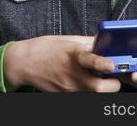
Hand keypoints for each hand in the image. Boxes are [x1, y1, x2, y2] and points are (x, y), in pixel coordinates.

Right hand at [4, 35, 120, 91]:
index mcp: (73, 56)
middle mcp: (73, 75)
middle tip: (111, 75)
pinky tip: (81, 80)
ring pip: (95, 94)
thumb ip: (88, 43)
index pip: (90, 61)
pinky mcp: (67, 96)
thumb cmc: (44, 49)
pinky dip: (88, 89)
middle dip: (112, 83)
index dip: (102, 64)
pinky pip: (85, 95)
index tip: (111, 65)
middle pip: (101, 88)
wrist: (24, 63)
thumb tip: (106, 43)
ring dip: (101, 87)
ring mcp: (70, 88)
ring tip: (95, 76)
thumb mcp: (68, 40)